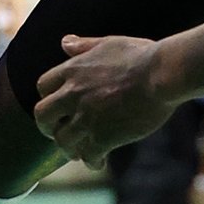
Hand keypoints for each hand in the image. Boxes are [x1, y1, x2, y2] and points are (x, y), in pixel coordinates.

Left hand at [35, 34, 173, 162]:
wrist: (161, 75)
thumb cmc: (140, 55)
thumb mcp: (109, 43)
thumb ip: (84, 46)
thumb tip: (64, 42)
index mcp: (73, 70)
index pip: (42, 86)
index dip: (48, 97)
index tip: (58, 105)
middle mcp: (74, 94)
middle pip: (42, 117)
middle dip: (49, 126)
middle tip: (61, 130)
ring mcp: (86, 118)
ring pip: (62, 141)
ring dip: (71, 147)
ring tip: (81, 149)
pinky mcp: (103, 137)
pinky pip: (87, 156)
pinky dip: (92, 161)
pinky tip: (100, 160)